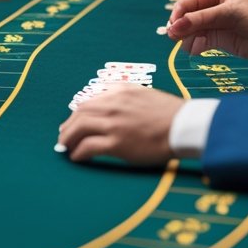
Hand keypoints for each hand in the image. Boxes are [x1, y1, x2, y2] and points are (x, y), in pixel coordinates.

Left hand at [58, 84, 183, 164]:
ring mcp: (113, 124)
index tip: (73, 123)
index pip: (88, 102)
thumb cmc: (168, 112)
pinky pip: (88, 147)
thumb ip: (124, 90)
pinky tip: (77, 157)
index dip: (76, 114)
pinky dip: (78, 152)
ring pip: (79, 129)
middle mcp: (112, 105)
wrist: (183, 126)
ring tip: (66, 148)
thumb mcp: (143, 92)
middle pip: (79, 114)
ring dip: (68, 139)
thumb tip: (108, 91)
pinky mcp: (117, 143)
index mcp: (118, 92)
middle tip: (64, 137)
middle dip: (68, 127)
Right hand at [166, 0, 247, 63]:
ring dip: (186, 38)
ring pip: (190, 30)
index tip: (172, 27)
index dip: (178, 13)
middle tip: (174, 38)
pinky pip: (198, 41)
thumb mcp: (229, 14)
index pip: (189, 1)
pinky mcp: (216, 38)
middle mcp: (212, 5)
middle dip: (181, 27)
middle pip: (187, 15)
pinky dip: (194, 46)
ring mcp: (213, 22)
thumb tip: (175, 26)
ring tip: (189, 46)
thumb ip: (202, 19)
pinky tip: (196, 50)